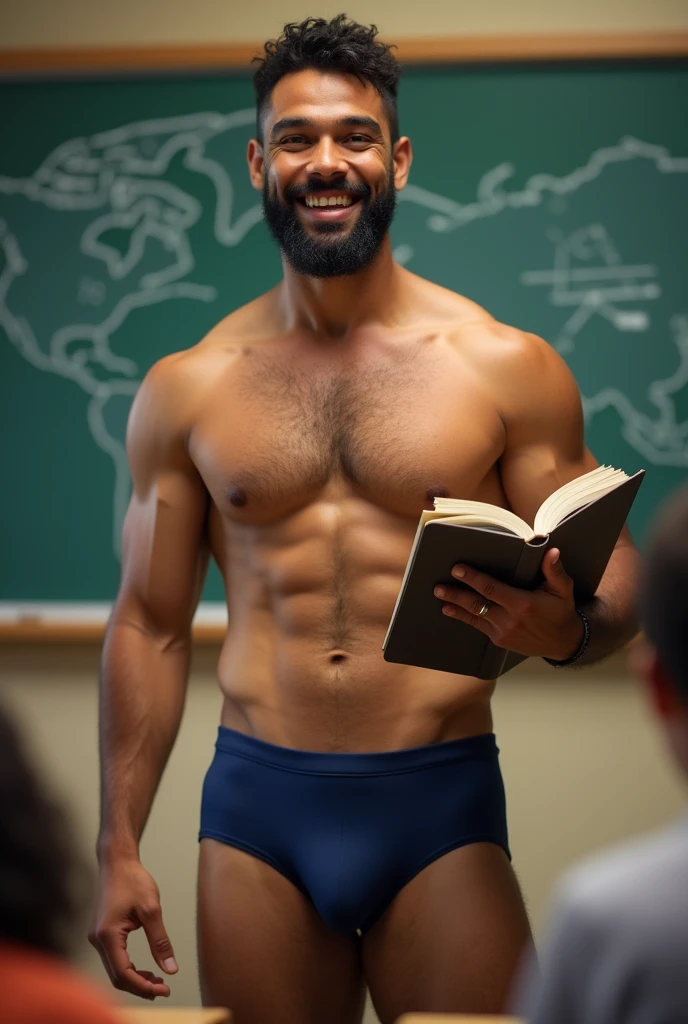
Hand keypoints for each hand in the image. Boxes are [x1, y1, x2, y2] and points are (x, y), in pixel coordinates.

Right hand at [89, 858, 177, 999]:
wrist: (117, 862)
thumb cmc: (132, 880)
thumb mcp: (151, 909)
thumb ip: (160, 941)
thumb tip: (171, 969)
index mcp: (107, 935)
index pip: (122, 973)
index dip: (143, 986)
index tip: (164, 990)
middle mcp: (97, 940)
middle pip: (116, 976)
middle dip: (140, 986)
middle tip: (163, 989)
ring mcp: (97, 937)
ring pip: (115, 970)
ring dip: (135, 978)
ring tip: (158, 981)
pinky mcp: (101, 934)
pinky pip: (114, 959)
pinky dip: (129, 968)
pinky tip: (146, 969)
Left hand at [433, 547, 584, 660]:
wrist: (564, 642)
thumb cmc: (561, 611)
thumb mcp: (563, 590)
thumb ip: (554, 570)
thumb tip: (551, 551)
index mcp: (523, 604)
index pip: (491, 589)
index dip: (473, 578)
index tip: (457, 569)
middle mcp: (510, 619)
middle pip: (476, 604)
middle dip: (456, 593)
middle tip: (438, 585)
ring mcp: (503, 632)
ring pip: (474, 616)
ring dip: (455, 606)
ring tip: (440, 596)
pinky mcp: (499, 640)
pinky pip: (478, 626)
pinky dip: (463, 617)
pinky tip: (451, 610)